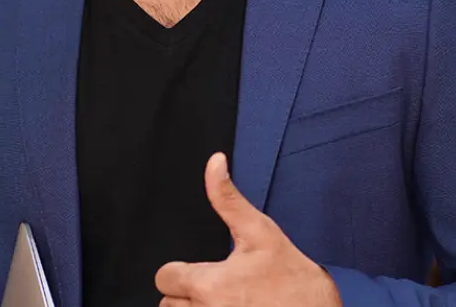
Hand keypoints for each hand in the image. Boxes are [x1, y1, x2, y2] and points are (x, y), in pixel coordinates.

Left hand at [155, 153, 340, 305]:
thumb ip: (227, 198)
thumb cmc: (291, 275)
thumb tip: (214, 162)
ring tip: (223, 302)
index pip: (165, 277)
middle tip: (215, 287)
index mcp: (209, 285)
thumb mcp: (259, 230)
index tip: (200, 271)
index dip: (179, 270)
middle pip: (168, 303)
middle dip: (186, 293)